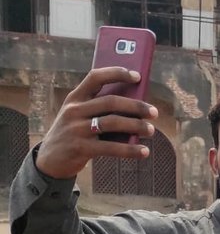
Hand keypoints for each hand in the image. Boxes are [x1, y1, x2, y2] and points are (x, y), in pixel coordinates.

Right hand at [35, 67, 157, 179]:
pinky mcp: (81, 148)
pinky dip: (130, 150)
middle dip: (136, 106)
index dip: (117, 73)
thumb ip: (99, 108)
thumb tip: (136, 105)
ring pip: (113, 123)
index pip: (95, 77)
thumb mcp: (78, 115)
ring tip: (150, 130)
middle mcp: (75, 110)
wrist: (51, 160)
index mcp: (75, 98)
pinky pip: (111, 148)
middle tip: (153, 112)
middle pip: (110, 102)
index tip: (137, 76)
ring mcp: (77, 129)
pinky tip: (144, 151)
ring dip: (136, 126)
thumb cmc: (73, 133)